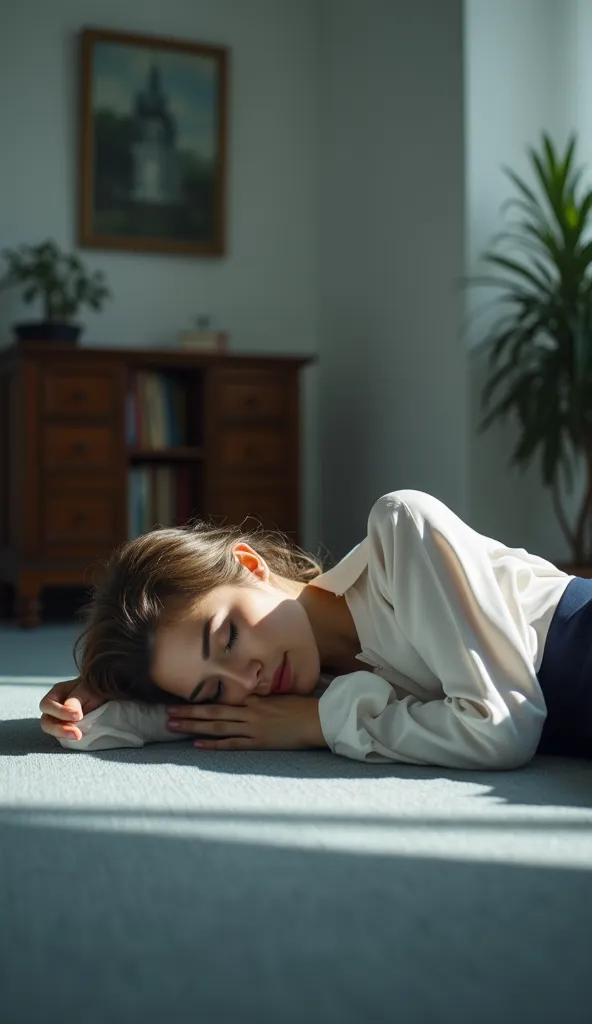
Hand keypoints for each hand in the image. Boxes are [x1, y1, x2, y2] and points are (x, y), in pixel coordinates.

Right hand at [39, 677, 106, 741]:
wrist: (103, 694)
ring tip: (79, 736)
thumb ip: (75, 699)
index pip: (47, 705)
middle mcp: (54, 709)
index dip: (60, 712)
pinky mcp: (67, 730)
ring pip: (53, 733)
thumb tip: (70, 710)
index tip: (78, 716)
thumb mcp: (86, 689)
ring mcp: (59, 721)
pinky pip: (63, 738)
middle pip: (46, 723)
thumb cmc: (93, 688)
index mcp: (55, 694)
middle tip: (76, 733)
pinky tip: (80, 738)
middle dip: (59, 729)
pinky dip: (70, 739)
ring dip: (64, 736)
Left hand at [165, 694, 327, 751]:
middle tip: (166, 714)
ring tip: (172, 727)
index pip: (222, 700)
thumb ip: (261, 699)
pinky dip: (214, 745)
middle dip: (188, 713)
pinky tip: (197, 746)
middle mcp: (249, 712)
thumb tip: (246, 699)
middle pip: (212, 713)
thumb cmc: (302, 706)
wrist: (319, 718)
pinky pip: (232, 744)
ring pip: (217, 727)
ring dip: (193, 727)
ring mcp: (253, 728)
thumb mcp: (279, 697)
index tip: (181, 701)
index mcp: (254, 699)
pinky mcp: (259, 742)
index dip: (200, 701)